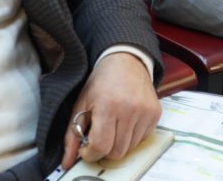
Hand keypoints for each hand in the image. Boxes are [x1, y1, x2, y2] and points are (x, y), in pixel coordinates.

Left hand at [61, 52, 160, 168]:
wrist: (126, 61)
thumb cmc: (101, 82)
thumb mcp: (81, 105)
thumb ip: (72, 135)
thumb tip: (67, 161)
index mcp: (107, 105)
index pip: (101, 146)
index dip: (90, 153)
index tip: (86, 148)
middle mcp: (129, 109)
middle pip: (116, 152)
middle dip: (104, 149)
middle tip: (99, 136)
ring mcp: (145, 112)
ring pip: (130, 148)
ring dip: (118, 143)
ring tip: (112, 125)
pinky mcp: (155, 114)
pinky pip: (142, 139)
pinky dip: (131, 136)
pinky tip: (125, 121)